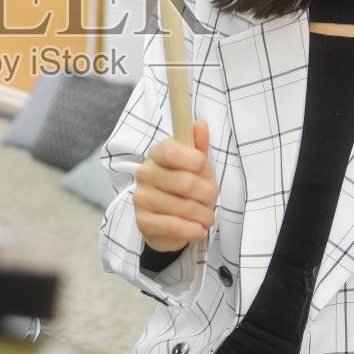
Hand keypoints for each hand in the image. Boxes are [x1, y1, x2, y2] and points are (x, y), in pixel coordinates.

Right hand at [134, 120, 218, 253]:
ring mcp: (141, 198)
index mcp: (157, 154)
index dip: (194, 160)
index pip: (172, 151)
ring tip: (207, 217)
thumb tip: (200, 124)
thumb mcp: (196, 166)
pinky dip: (193, 230)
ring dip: (204, 215)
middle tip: (212, 199)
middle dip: (208, 194)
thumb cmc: (184, 190)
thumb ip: (198, 146)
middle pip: (186, 182)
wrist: (167, 224)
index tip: (203, 166)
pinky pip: (174, 226)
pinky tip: (198, 229)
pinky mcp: (143, 221)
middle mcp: (145, 173)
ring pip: (184, 207)